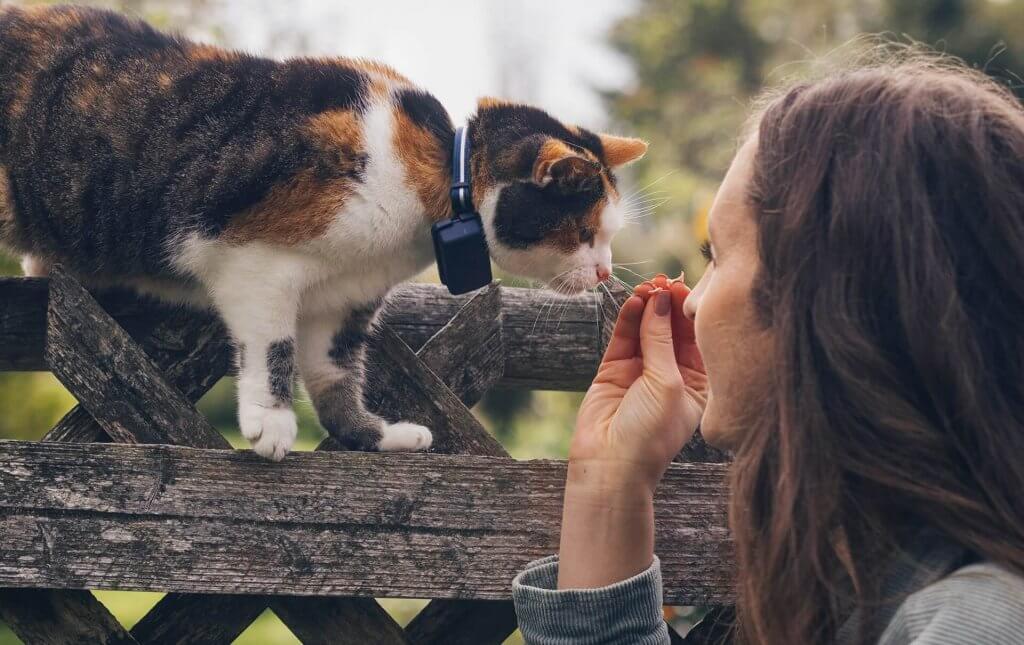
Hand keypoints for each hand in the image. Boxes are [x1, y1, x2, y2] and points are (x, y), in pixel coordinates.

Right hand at [570, 274, 707, 492]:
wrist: (611, 465)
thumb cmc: (651, 434)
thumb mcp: (668, 383)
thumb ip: (663, 339)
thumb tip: (661, 299)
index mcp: (698, 384)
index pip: (698, 339)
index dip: (692, 313)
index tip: (688, 288)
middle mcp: (672, 375)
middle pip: (673, 329)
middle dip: (670, 305)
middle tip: (666, 282)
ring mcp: (642, 370)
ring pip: (647, 330)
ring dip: (648, 307)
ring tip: (648, 286)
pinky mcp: (615, 369)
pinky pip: (625, 337)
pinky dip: (629, 318)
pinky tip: (635, 300)